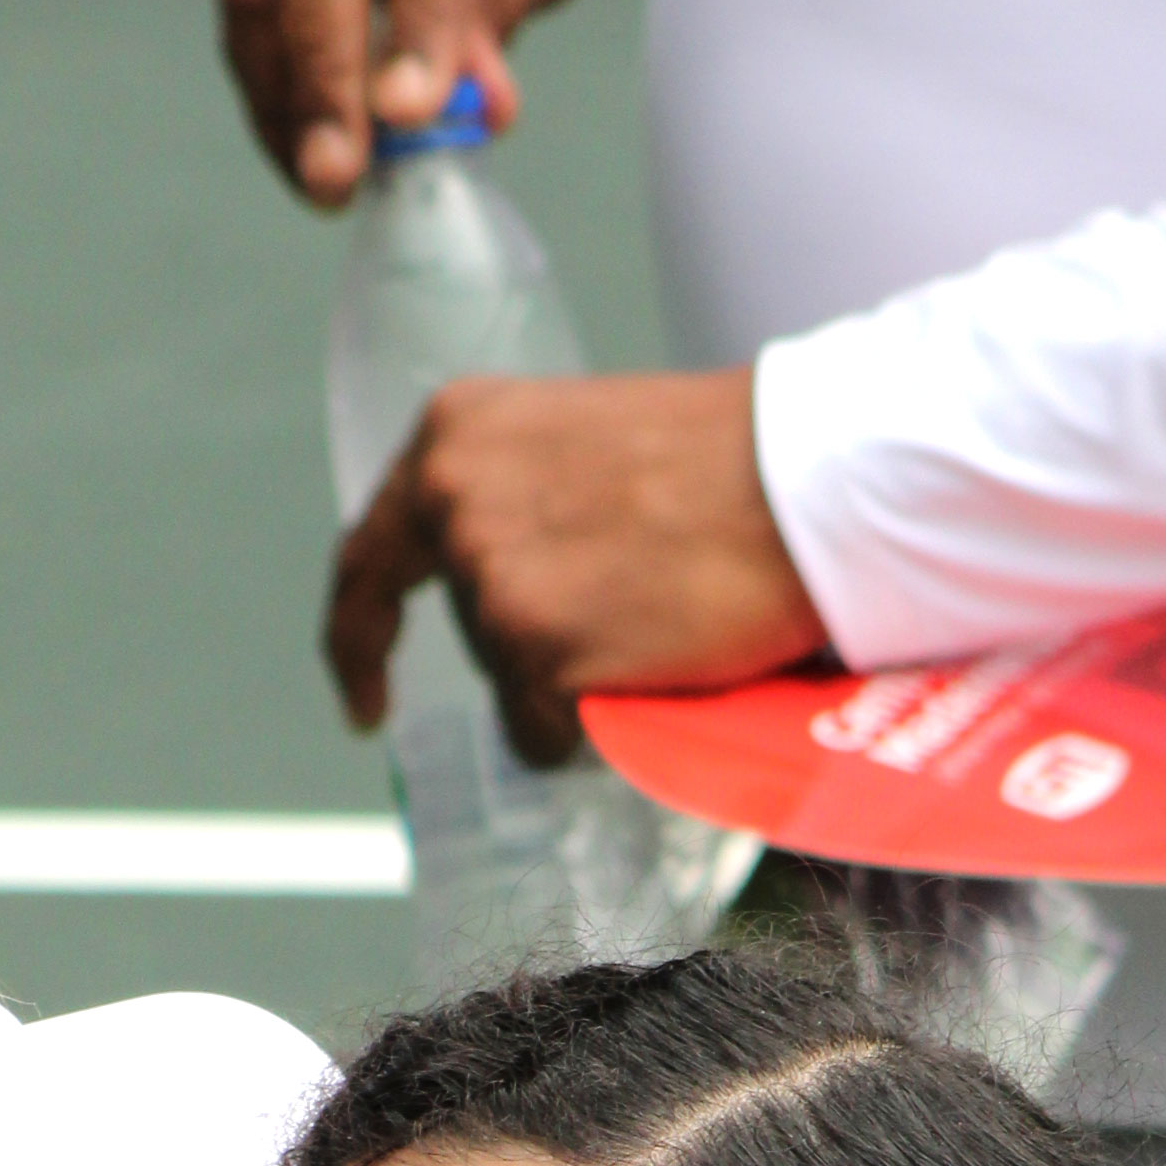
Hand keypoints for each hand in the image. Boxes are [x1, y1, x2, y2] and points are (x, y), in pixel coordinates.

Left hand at [323, 369, 825, 766]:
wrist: (807, 485)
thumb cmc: (728, 458)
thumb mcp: (585, 440)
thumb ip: (519, 492)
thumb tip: (495, 572)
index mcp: (456, 434)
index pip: (368, 555)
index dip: (358, 636)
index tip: (367, 695)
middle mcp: (454, 502)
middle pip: (464, 625)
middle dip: (526, 644)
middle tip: (614, 624)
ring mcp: (491, 584)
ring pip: (508, 678)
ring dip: (571, 675)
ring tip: (657, 616)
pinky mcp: (535, 656)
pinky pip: (539, 731)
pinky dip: (587, 723)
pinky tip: (650, 666)